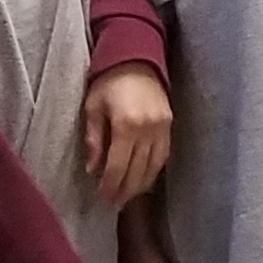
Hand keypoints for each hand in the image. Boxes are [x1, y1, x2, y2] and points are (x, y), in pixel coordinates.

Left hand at [81, 61, 172, 208]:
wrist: (136, 59)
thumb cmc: (108, 82)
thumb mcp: (93, 108)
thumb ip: (94, 140)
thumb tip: (93, 170)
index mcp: (126, 125)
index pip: (118, 166)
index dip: (110, 186)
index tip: (102, 198)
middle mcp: (148, 129)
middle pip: (138, 170)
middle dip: (125, 190)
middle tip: (113, 203)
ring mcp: (162, 128)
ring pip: (153, 166)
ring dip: (140, 185)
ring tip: (128, 196)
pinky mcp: (170, 125)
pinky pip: (163, 155)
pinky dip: (153, 170)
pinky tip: (144, 179)